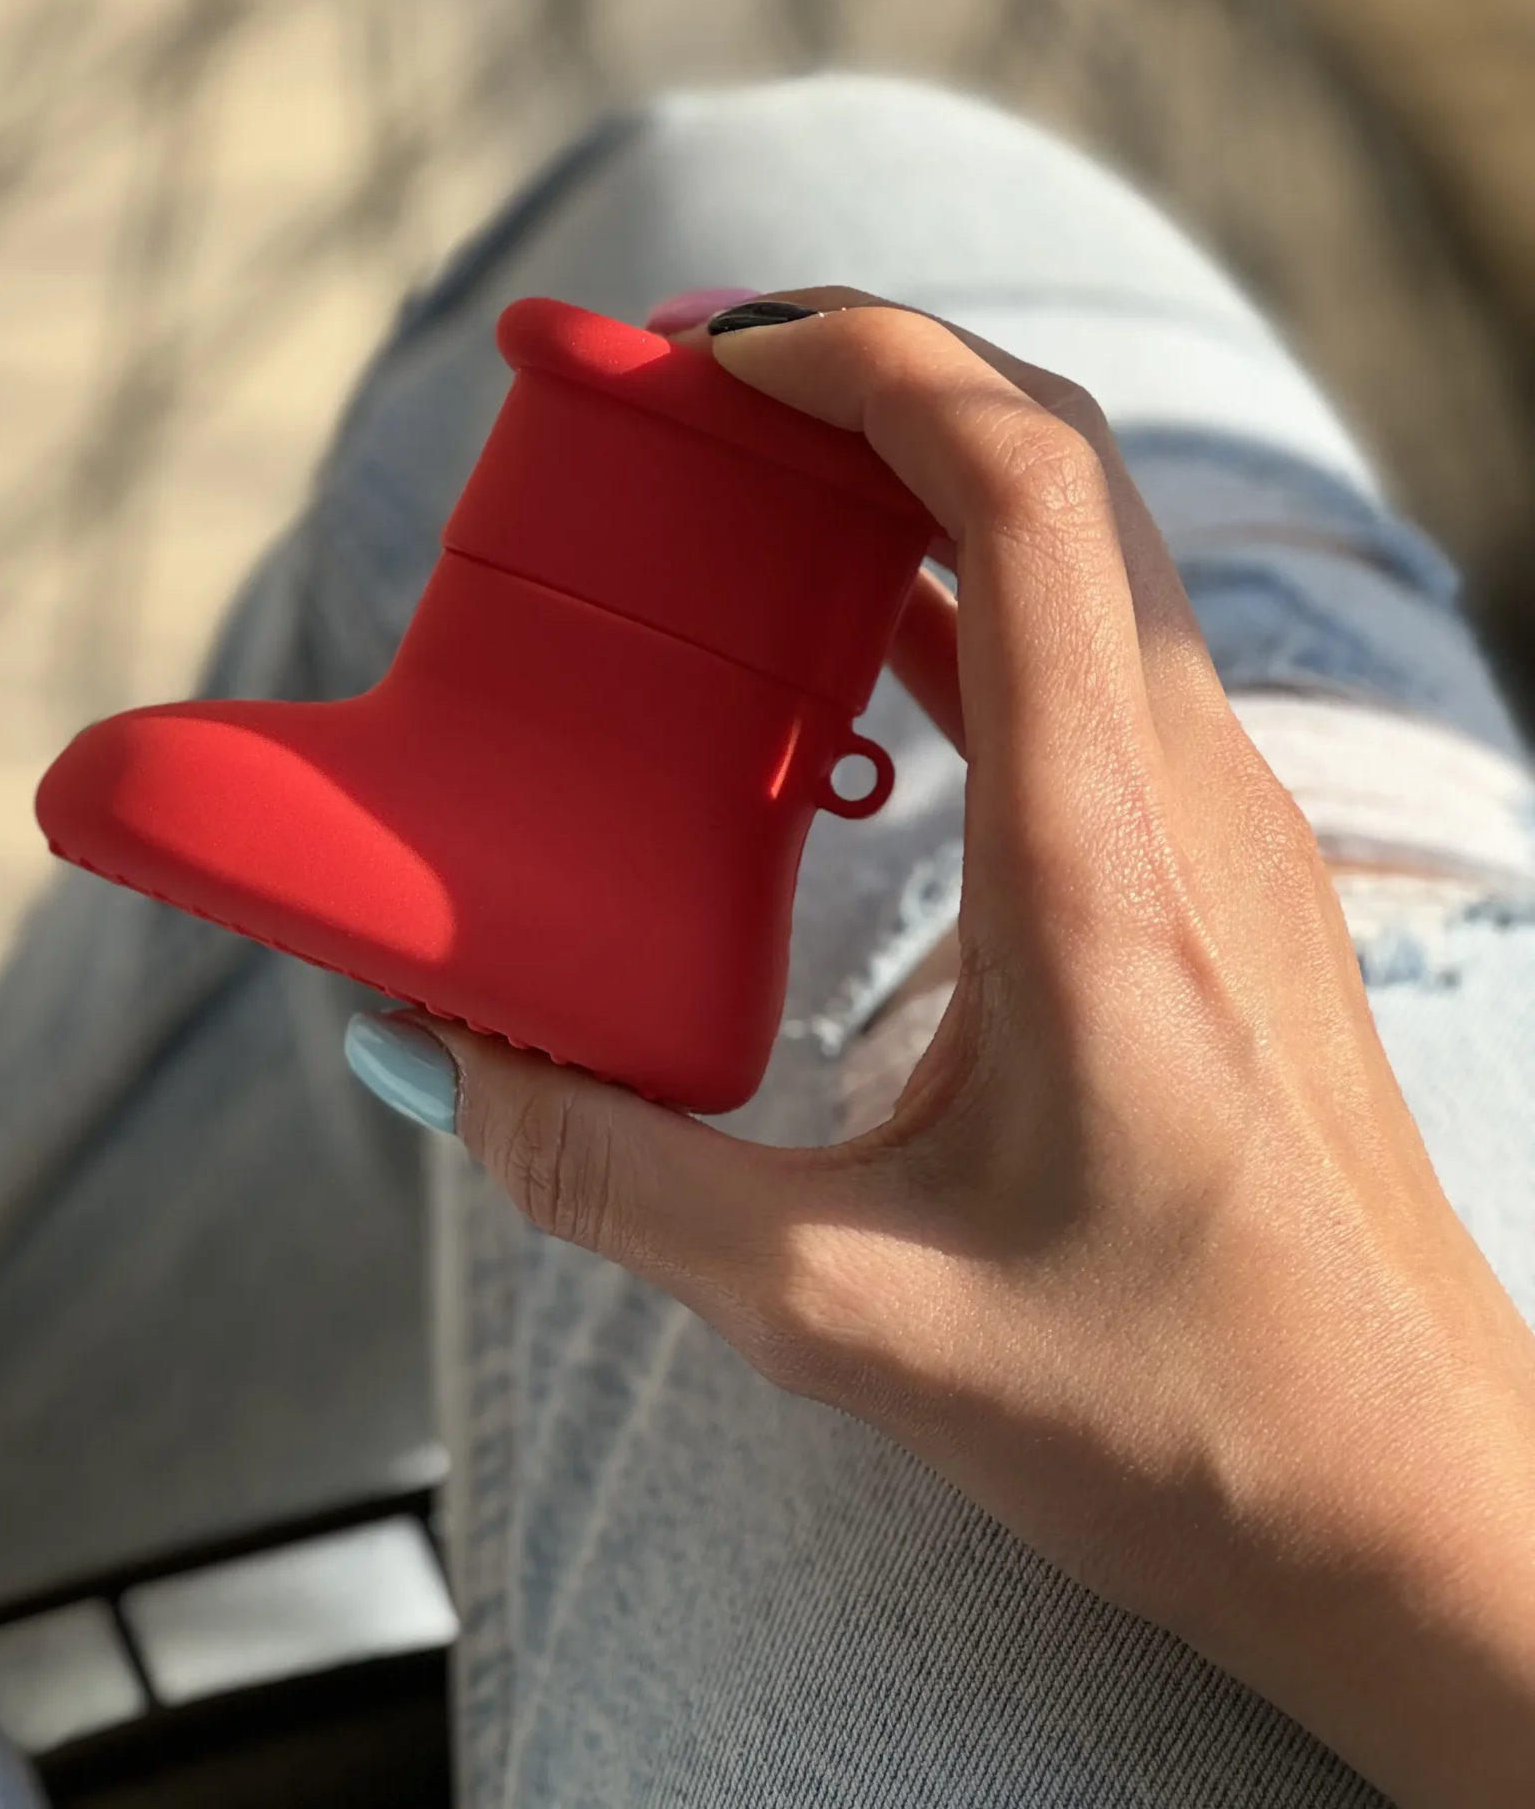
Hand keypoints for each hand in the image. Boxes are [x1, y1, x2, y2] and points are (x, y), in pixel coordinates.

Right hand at [412, 291, 1534, 1805]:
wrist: (1415, 1505)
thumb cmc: (1184, 1421)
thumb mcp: (853, 1319)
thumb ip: (619, 1184)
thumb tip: (444, 1061)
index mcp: (1102, 871)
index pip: (1023, 494)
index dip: (872, 364)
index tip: (711, 355)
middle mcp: (1185, 803)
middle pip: (1059, 466)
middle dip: (875, 373)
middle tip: (694, 379)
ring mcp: (1219, 827)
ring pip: (1085, 545)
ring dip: (918, 470)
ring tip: (745, 478)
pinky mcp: (1214, 875)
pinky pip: (1090, 650)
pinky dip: (958, 587)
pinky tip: (843, 638)